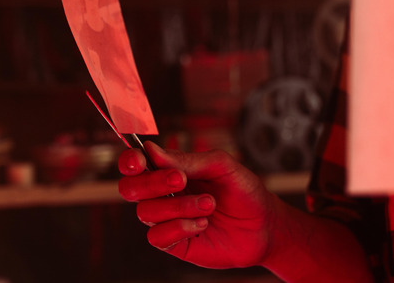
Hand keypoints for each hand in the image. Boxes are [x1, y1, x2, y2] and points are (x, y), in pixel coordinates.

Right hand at [117, 141, 280, 268]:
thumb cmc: (243, 191)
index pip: (135, 164)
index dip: (129, 161)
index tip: (140, 161)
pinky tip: (203, 224)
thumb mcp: (221, 166)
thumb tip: (152, 150)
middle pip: (130, 189)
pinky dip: (180, 227)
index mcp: (169, 171)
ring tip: (209, 204)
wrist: (264, 225)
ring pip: (146, 212)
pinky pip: (157, 236)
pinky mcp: (174, 244)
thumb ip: (188, 159)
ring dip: (178, 206)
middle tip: (181, 179)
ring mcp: (166, 220)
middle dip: (152, 183)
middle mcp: (162, 195)